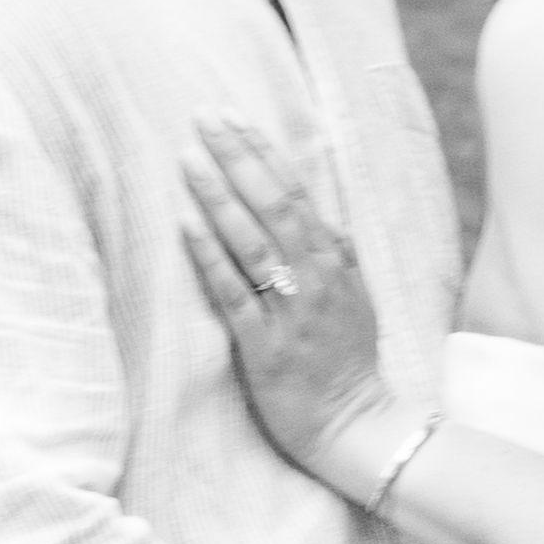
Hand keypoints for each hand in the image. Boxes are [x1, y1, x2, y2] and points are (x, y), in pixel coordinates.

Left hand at [181, 119, 397, 483]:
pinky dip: (211, 254)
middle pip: (273, 204)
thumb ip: (332, 253)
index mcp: (334, 262)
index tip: (232, 116)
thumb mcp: (354, 298)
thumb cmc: (347, 363)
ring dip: (219, 195)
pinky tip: (187, 222)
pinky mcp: (265, 346)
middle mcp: (315, 278)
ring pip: (252, 240)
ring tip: (188, 157)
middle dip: (237, 156)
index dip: (262, 151)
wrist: (356, 427)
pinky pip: (234, 292)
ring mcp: (291, 311)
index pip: (295, 192)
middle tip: (203, 116)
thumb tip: (312, 208)